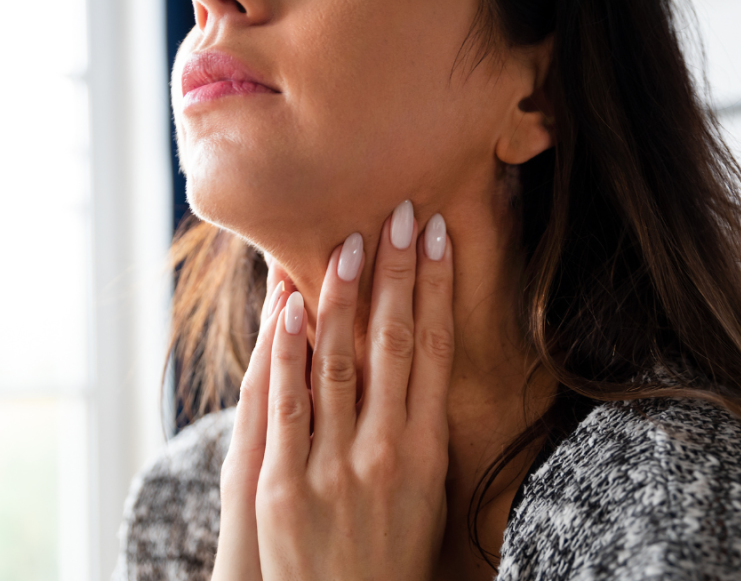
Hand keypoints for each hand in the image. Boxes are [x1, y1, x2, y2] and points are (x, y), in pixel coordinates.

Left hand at [212, 202, 453, 580]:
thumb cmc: (393, 550)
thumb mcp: (427, 491)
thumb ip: (423, 427)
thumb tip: (421, 361)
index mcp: (426, 449)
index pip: (433, 348)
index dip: (436, 287)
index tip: (438, 238)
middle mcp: (384, 450)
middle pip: (392, 341)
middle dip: (397, 271)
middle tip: (401, 215)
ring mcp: (330, 465)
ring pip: (339, 360)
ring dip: (345, 295)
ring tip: (352, 242)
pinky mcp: (281, 482)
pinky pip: (283, 402)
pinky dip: (288, 348)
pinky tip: (293, 302)